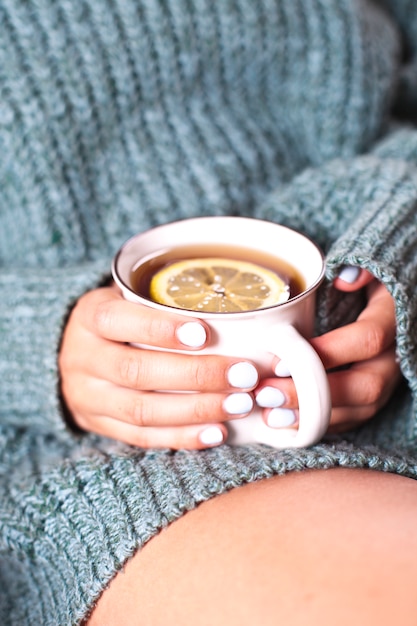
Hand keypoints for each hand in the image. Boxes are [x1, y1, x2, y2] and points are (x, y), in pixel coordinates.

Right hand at [59, 285, 258, 448]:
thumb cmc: (123, 321)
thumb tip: (239, 315)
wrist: (78, 355)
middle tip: (243, 374)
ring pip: (141, 410)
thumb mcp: (130, 299)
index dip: (160, 328)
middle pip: (136, 371)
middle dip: (196, 375)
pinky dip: (182, 437)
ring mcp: (88, 397)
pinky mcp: (99, 425)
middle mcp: (83, 358)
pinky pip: (141, 437)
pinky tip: (218, 431)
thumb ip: (167, 303)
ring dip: (196, 409)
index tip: (204, 334)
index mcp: (89, 317)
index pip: (117, 320)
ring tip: (240, 404)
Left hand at [255, 270, 402, 432]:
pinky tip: (283, 423)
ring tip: (268, 414)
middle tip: (266, 394)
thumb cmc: (365, 286)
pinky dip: (317, 425)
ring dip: (312, 418)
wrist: (383, 307)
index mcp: (392, 321)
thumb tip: (344, 278)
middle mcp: (394, 359)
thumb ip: (360, 269)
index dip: (326, 352)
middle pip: (364, 387)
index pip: (366, 340)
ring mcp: (385, 383)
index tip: (280, 360)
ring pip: (357, 411)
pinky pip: (349, 420)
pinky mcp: (371, 400)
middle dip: (313, 395)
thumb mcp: (369, 269)